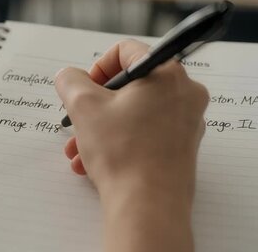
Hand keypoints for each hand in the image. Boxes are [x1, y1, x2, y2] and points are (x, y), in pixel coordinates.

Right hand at [54, 39, 208, 251]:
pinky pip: (146, 133)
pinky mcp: (183, 147)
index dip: (97, 67)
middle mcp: (185, 93)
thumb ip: (70, 81)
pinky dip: (120, 141)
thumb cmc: (123, 154)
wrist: (148, 206)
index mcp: (166, 73)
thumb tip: (69, 77)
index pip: (126, 51)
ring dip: (102, 127)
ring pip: (135, 113)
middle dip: (96, 105)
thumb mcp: (83, 106)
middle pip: (130, 86)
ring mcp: (187, 122)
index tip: (84, 88)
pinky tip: (92, 163)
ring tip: (78, 150)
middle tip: (78, 120)